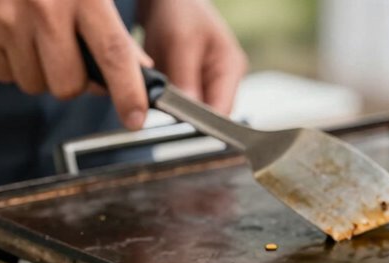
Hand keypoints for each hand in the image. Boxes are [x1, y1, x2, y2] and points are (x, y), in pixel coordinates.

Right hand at [0, 0, 151, 128]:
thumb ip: (111, 24)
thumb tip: (139, 66)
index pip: (114, 54)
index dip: (129, 93)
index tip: (136, 117)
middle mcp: (42, 9)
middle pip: (68, 85)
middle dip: (73, 80)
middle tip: (68, 55)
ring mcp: (3, 21)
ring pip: (34, 84)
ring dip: (40, 71)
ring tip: (33, 34)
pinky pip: (3, 74)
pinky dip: (11, 62)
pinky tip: (10, 31)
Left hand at [140, 0, 247, 115]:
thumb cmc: (179, 9)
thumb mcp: (180, 41)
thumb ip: (185, 78)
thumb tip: (187, 115)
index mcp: (231, 68)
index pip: (224, 111)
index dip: (204, 123)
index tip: (180, 125)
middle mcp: (223, 79)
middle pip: (208, 114)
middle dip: (184, 112)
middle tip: (162, 103)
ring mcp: (206, 81)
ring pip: (190, 109)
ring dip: (173, 103)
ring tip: (160, 84)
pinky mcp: (189, 82)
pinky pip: (178, 99)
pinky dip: (165, 95)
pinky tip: (157, 82)